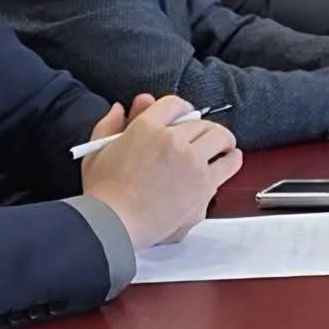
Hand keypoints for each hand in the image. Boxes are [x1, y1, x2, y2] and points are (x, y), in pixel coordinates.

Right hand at [81, 94, 241, 248]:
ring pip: (221, 138)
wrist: (114, 224)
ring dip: (223, 139)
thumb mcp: (97, 151)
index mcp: (147, 127)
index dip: (182, 108)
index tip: (185, 117)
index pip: (175, 104)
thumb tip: (121, 108)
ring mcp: (192, 162)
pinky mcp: (205, 185)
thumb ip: (110, 126)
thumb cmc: (103, 193)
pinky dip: (231, 160)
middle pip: (201, 122)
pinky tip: (229, 160)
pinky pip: (229, 164)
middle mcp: (173, 140)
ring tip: (224, 145)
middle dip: (202, 127)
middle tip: (203, 136)